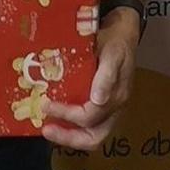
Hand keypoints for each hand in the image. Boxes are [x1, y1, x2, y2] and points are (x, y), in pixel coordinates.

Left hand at [44, 7, 139, 151]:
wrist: (123, 31)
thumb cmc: (116, 41)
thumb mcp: (113, 53)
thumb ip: (107, 76)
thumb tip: (99, 100)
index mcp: (117, 97)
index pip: (90, 117)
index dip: (67, 115)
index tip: (47, 105)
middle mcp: (114, 107)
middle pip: (94, 138)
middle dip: (69, 138)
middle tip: (46, 130)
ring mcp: (109, 107)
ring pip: (91, 134)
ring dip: (69, 134)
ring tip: (49, 127)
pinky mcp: (101, 103)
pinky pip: (88, 124)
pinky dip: (71, 126)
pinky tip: (56, 118)